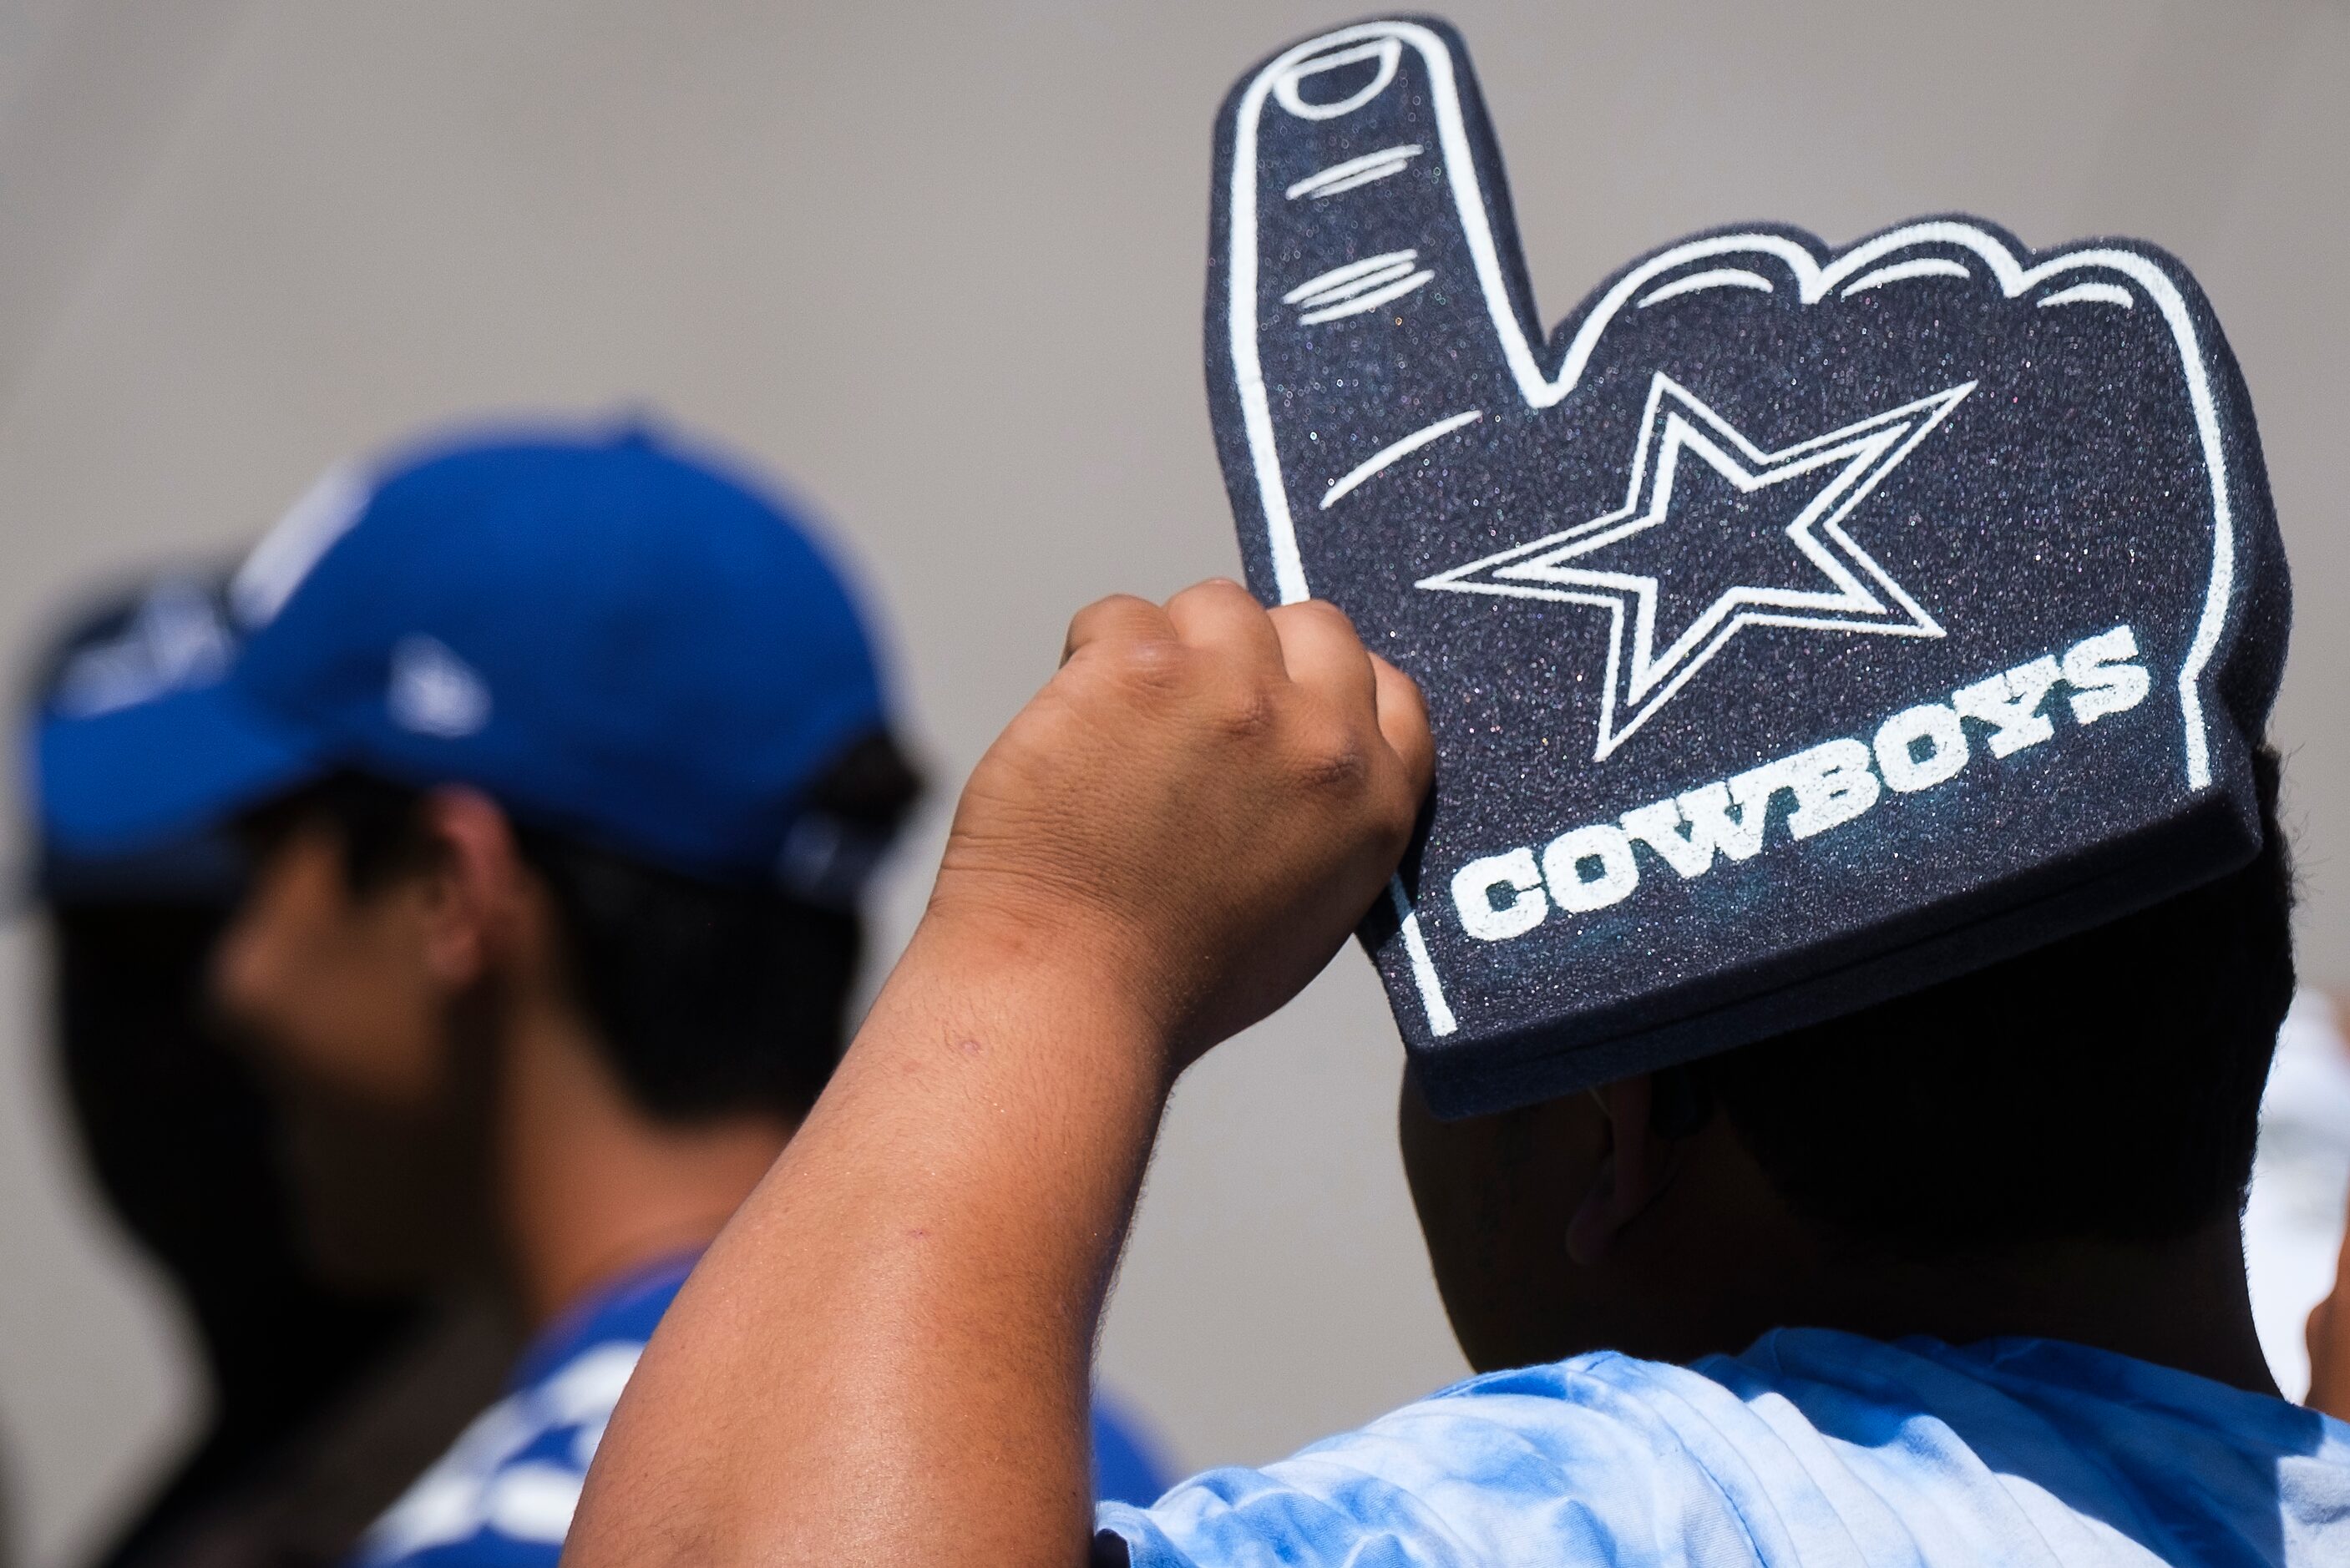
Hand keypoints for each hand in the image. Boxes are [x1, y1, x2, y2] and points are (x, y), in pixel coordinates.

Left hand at [930, 579, 1432, 1067]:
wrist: (1070, 993)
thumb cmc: (1172, 977)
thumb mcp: (1310, 909)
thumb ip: (1332, 816)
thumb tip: (1315, 752)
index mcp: (1376, 799)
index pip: (1388, 685)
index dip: (1323, 684)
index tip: (1274, 704)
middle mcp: (1319, 737)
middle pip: (1309, 624)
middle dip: (1252, 655)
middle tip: (1186, 715)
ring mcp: (1232, 692)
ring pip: (1214, 606)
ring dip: (1169, 648)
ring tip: (1123, 728)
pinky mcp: (1142, 668)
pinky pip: (1119, 615)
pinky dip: (1089, 658)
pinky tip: (1075, 728)